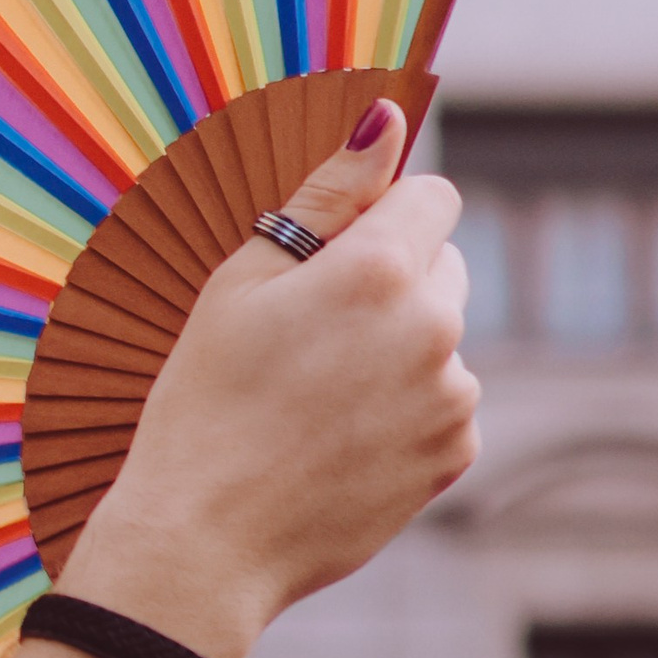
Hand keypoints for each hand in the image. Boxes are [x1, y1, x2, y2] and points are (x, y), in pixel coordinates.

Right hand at [69, 105, 478, 657]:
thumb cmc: (203, 401)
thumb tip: (386, 118)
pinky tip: (336, 439)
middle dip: (394, 282)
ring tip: (312, 399)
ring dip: (397, 352)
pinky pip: (442, 404)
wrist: (205, 539)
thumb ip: (326, 194)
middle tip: (308, 335)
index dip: (383, 218)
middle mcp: (435, 328)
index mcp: (380, 270)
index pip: (433, 198)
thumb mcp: (243, 282)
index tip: (333, 257)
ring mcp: (452, 397)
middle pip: (443, 267)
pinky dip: (404, 412)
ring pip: (440, 340)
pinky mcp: (454, 455)